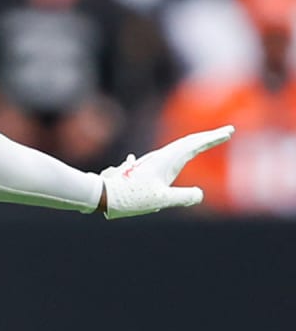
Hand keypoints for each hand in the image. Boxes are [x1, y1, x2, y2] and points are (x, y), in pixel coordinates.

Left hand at [99, 125, 233, 218]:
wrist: (101, 194)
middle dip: (208, 137)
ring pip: (176, 149)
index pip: (194, 145)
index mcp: (166, 161)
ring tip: (205, 142)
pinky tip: (174, 155)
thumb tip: (200, 194)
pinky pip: (165, 159)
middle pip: (188, 143)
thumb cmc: (129, 197)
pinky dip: (176, 156)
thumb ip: (183, 197)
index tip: (229, 130)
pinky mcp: (144, 170)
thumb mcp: (160, 200)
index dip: (213, 138)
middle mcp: (159, 158)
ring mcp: (151, 163)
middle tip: (227, 131)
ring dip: (194, 144)